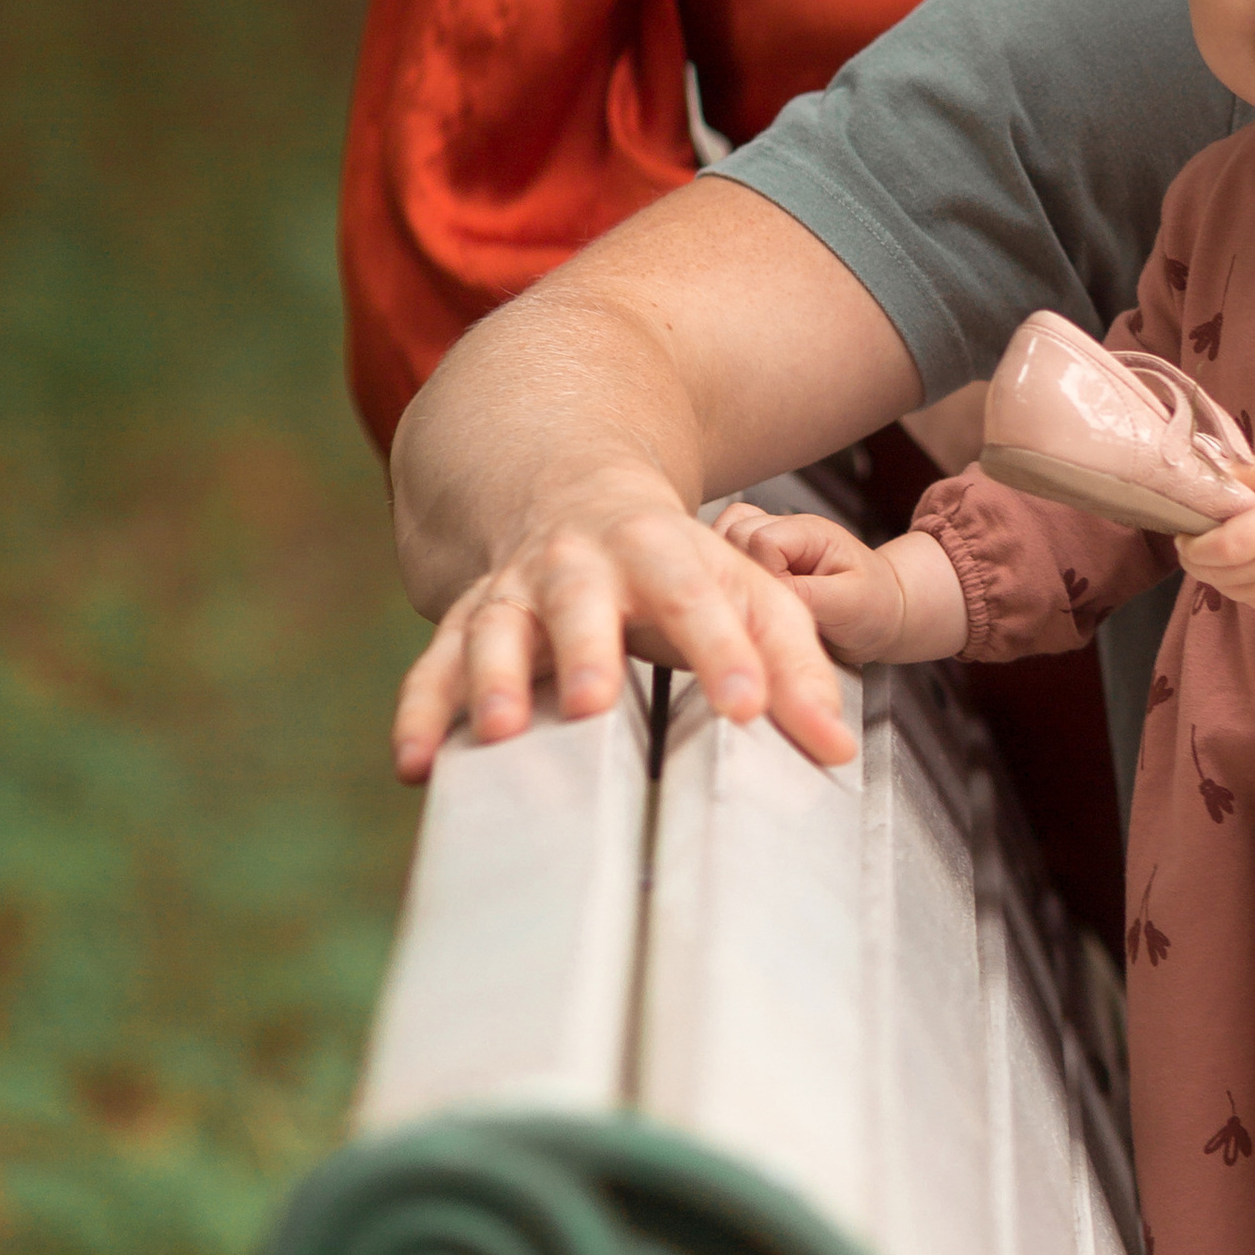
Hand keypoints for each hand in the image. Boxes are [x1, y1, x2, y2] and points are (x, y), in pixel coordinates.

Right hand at [392, 470, 857, 783]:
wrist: (565, 489)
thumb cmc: (672, 565)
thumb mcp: (743, 592)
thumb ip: (795, 666)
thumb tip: (838, 747)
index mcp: (657, 548)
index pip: (697, 596)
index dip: (724, 650)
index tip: (750, 710)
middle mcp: (577, 563)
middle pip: (579, 597)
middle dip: (584, 648)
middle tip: (591, 705)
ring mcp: (512, 592)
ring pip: (493, 628)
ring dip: (491, 679)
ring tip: (499, 733)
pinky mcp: (462, 627)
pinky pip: (431, 668)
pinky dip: (419, 713)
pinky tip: (416, 765)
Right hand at [711, 509, 966, 664]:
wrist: (881, 613)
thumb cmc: (873, 605)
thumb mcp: (850, 604)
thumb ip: (808, 594)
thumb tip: (765, 593)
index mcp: (809, 532)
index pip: (759, 540)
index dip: (763, 575)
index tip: (781, 603)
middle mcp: (784, 529)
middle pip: (732, 535)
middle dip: (740, 574)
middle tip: (765, 607)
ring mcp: (767, 540)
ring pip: (719, 539)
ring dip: (729, 574)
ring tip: (755, 604)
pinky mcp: (754, 557)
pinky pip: (721, 553)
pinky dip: (724, 576)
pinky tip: (742, 600)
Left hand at [1176, 457, 1254, 619]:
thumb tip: (1218, 471)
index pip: (1219, 548)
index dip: (1192, 540)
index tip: (1187, 524)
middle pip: (1211, 572)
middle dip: (1194, 553)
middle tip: (1196, 530)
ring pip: (1226, 589)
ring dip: (1213, 569)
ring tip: (1224, 543)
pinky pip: (1247, 600)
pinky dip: (1236, 582)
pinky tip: (1250, 560)